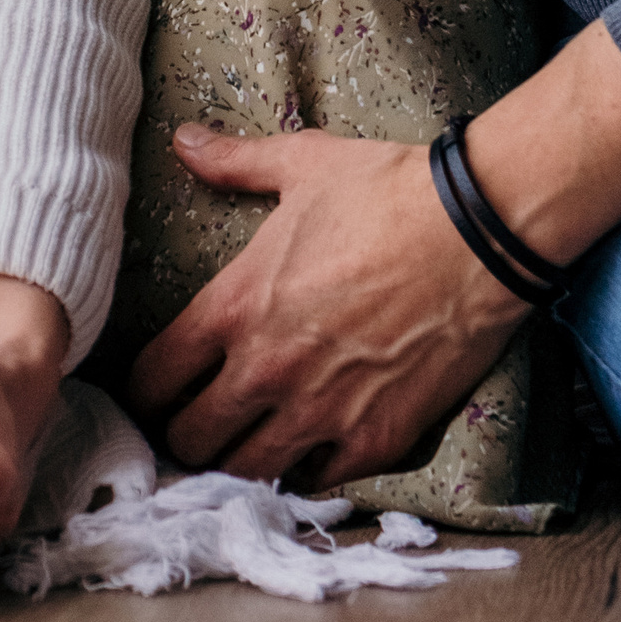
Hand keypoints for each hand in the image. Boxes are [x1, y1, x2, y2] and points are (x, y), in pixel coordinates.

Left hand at [126, 125, 525, 487]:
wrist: (476, 233)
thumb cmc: (386, 192)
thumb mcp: (301, 165)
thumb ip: (233, 162)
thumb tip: (184, 140)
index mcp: (236, 305)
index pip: (154, 377)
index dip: (144, 389)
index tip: (155, 388)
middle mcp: (266, 369)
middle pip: (189, 440)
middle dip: (184, 434)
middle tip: (199, 422)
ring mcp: (320, 411)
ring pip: (246, 473)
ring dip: (239, 463)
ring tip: (246, 446)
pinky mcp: (374, 439)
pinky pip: (318, 482)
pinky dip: (308, 470)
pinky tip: (311, 447)